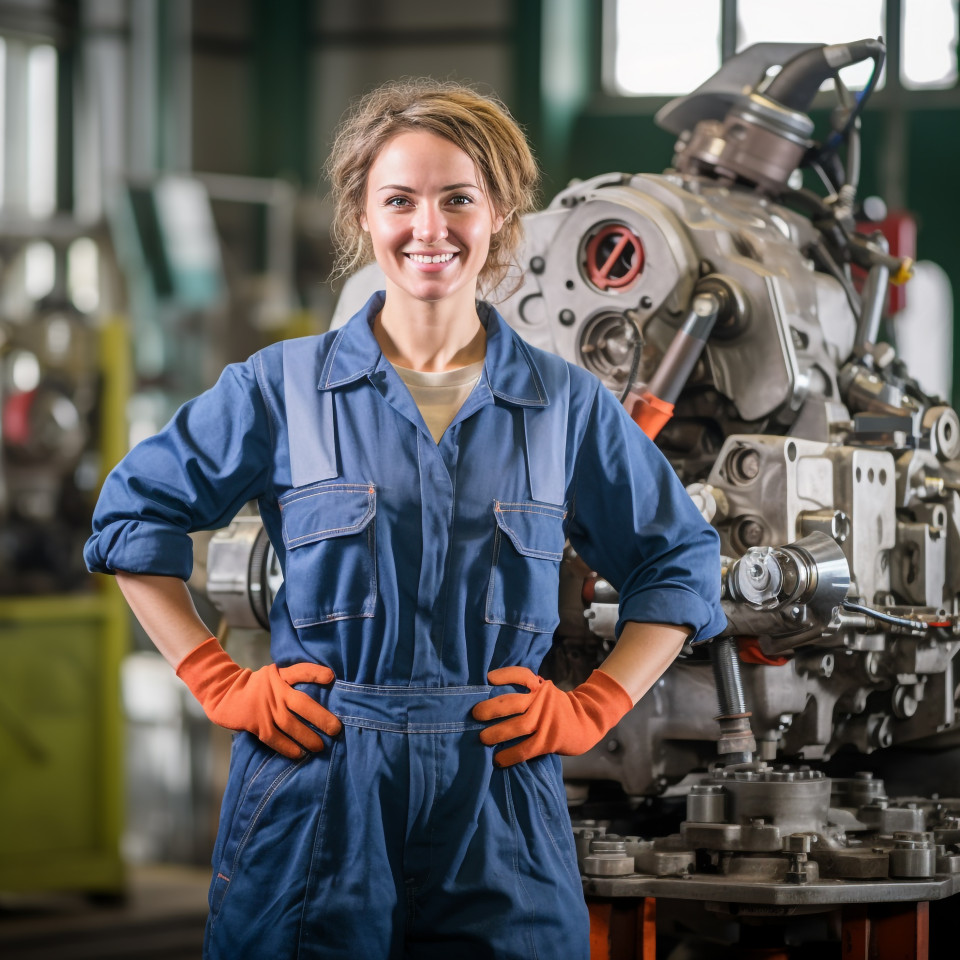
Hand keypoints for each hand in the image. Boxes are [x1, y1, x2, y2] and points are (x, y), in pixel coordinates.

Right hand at [175, 637, 341, 758]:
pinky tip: (300, 754)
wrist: (222, 693)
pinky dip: (288, 747)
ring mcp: (265, 708)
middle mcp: (275, 690)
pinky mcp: (256, 724)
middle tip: (336, 728)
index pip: (300, 671)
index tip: (331, 677)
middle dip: (320, 717)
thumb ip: (289, 682)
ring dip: (307, 737)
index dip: (315, 673)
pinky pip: (275, 738)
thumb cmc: (255, 686)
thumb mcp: (272, 677)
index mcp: (279, 675)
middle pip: (302, 703)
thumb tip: (319, 697)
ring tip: (320, 746)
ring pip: (290, 724)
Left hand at [471, 666, 632, 766]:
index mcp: (539, 686)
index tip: (488, 678)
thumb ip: (525, 691)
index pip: (521, 675)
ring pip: (517, 726)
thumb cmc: (555, 707)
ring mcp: (546, 721)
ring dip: (496, 733)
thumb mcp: (544, 692)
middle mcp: (542, 701)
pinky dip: (510, 755)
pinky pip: (526, 749)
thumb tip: (490, 697)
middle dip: (491, 708)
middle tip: (475, 714)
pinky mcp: (549, 740)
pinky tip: (498, 760)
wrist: (586, 722)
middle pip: (513, 702)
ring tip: (482, 738)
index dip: (504, 675)